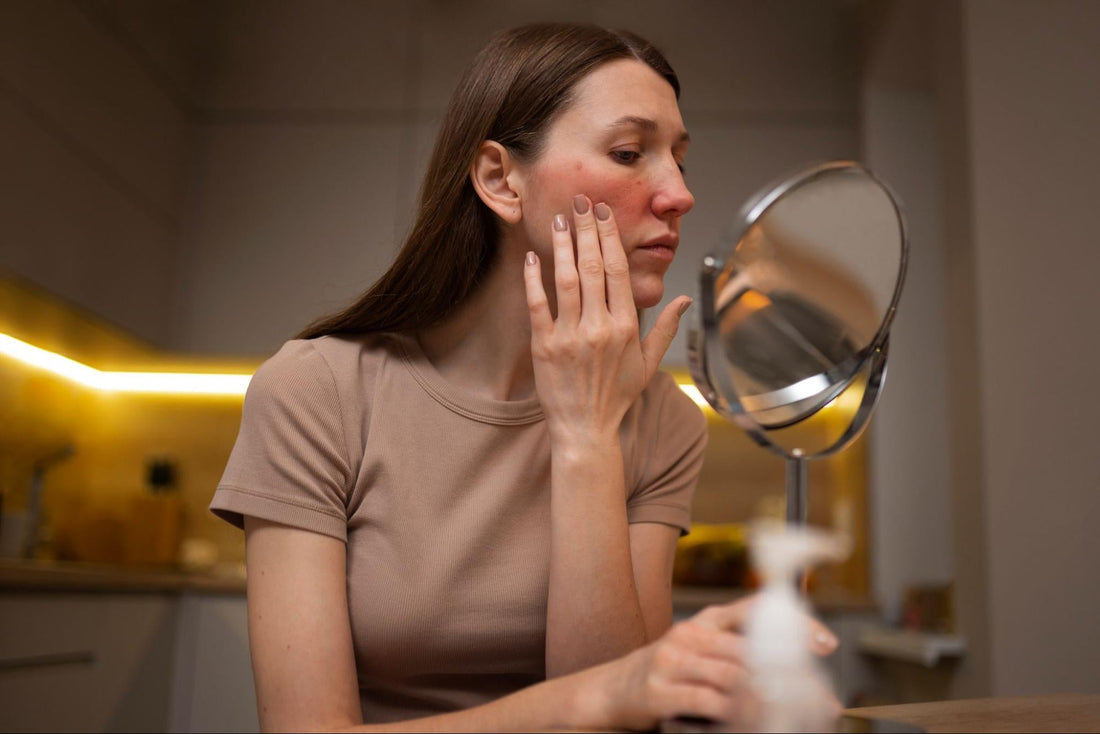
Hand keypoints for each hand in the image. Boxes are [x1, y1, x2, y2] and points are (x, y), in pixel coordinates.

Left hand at [522, 195, 691, 445]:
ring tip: (558, 220)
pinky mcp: (544, 345)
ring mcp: (570, 335)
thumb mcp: (648, 364)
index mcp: (626, 326)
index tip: (604, 214)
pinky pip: (538, 304)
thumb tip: (685, 300)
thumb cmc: (617, 395)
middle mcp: (599, 327)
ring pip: (567, 279)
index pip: (619, 270)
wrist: (585, 428)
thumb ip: (665, 328)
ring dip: (562, 246)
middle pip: (594, 266)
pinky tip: (533, 257)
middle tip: (581, 201)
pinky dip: (533, 279)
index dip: (611, 237)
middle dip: (587, 230)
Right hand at [593, 595, 838, 730]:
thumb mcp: (701, 652)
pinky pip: (706, 700)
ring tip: (789, 714)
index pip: (756, 611)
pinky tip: (749, 720)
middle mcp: (690, 634)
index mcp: (706, 621)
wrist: (611, 690)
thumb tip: (791, 670)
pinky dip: (733, 713)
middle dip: (791, 676)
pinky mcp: (658, 690)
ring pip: (732, 676)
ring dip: (766, 699)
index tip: (826, 643)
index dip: (794, 622)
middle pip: (751, 650)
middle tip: (819, 698)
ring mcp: (672, 661)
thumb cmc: (666, 674)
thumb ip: (738, 652)